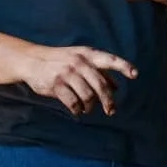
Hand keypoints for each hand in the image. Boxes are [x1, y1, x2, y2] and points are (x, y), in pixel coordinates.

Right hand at [20, 46, 137, 115]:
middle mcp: (79, 63)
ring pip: (88, 96)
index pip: (109, 60)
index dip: (123, 66)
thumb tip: (116, 87)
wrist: (32, 60)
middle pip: (101, 85)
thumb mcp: (79, 59)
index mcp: (87, 54)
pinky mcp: (56, 85)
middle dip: (108, 101)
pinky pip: (73, 102)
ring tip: (88, 109)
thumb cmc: (60, 60)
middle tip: (111, 111)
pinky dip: (77, 109)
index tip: (135, 75)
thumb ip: (98, 71)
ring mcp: (67, 73)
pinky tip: (77, 110)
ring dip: (90, 106)